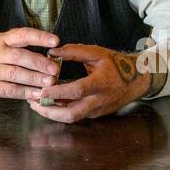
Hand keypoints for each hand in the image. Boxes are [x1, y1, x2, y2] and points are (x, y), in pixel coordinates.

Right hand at [0, 28, 61, 99]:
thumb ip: (19, 48)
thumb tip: (49, 54)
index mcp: (1, 40)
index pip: (21, 35)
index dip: (39, 37)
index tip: (55, 41)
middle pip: (19, 56)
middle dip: (38, 62)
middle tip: (55, 69)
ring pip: (14, 73)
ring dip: (34, 78)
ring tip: (50, 83)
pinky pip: (9, 90)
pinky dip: (24, 92)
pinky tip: (36, 94)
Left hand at [27, 44, 149, 122]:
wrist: (136, 80)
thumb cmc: (115, 64)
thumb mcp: (97, 53)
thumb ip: (74, 52)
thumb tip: (52, 51)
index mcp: (100, 83)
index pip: (77, 91)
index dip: (58, 92)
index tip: (41, 90)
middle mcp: (98, 101)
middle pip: (72, 114)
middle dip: (50, 111)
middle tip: (33, 102)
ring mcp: (97, 110)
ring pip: (72, 118)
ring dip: (52, 113)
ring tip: (36, 104)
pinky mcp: (95, 115)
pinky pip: (75, 115)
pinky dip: (60, 111)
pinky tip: (48, 104)